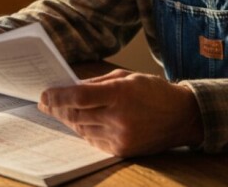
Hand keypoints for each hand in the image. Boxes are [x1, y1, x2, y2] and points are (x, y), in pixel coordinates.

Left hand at [37, 69, 203, 156]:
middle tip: (46, 103)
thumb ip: (98, 83)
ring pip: (82, 129)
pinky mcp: (122, 150)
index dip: (57, 96)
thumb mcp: (127, 77)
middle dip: (59, 108)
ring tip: (64, 111)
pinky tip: (84, 122)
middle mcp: (118, 117)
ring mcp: (120, 137)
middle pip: (76, 114)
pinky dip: (86, 131)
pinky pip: (94, 141)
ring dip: (71, 119)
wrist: (182, 117)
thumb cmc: (154, 91)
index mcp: (120, 94)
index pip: (78, 96)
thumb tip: (72, 87)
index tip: (44, 95)